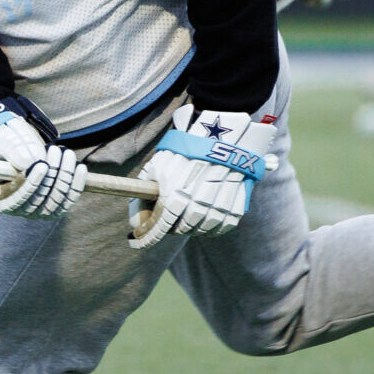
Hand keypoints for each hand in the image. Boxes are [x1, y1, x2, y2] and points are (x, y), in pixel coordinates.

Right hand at [0, 97, 83, 218]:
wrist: (16, 155)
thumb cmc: (4, 148)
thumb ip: (9, 149)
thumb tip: (28, 161)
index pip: (14, 198)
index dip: (30, 183)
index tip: (41, 164)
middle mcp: (17, 209)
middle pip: (37, 199)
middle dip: (50, 173)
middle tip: (55, 150)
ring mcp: (37, 211)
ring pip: (55, 199)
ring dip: (64, 175)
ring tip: (66, 153)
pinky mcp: (54, 208)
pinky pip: (68, 200)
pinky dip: (76, 185)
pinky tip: (80, 167)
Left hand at [131, 104, 276, 248]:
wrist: (221, 132)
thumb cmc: (185, 147)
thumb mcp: (160, 163)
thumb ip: (147, 187)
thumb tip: (138, 208)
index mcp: (175, 191)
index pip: (160, 225)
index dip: (147, 237)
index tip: (137, 241)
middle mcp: (196, 200)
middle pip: (183, 228)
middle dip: (173, 229)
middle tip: (169, 225)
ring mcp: (218, 202)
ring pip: (203, 228)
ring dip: (193, 229)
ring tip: (188, 223)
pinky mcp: (236, 202)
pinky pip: (225, 224)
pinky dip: (214, 229)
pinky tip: (207, 225)